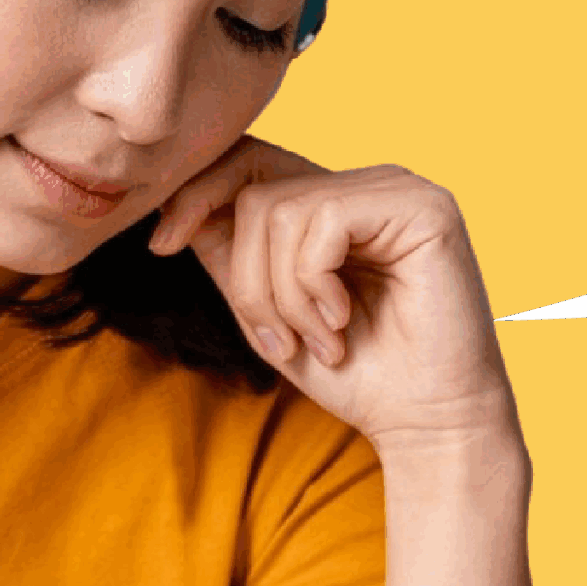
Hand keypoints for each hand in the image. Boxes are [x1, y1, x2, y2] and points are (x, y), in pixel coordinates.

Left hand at [147, 138, 519, 452]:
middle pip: (254, 194)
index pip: (247, 162)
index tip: (162, 245)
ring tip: (319, 340)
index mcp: (333, 202)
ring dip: (281, 294)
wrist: (424, 423)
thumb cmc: (356, 375)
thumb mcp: (267, 312)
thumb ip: (231, 257)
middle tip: (279, 341)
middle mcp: (366, 185)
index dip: (195, 194)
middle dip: (247, 280)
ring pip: (279, 210)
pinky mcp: (423, 207)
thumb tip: (175, 211)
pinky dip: (313, 286)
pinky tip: (342, 323)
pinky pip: (322, 221)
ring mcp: (397, 189)